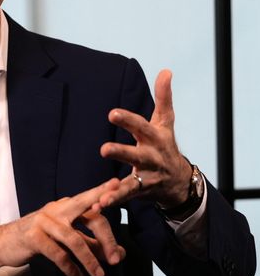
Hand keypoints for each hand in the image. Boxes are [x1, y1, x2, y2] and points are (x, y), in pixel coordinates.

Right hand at [0, 178, 125, 275]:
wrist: (3, 244)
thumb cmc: (38, 240)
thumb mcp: (66, 240)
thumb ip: (91, 244)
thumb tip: (119, 254)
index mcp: (66, 206)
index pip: (91, 200)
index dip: (104, 193)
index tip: (119, 183)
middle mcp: (56, 209)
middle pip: (89, 217)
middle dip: (106, 239)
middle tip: (116, 260)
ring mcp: (43, 221)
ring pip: (74, 240)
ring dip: (89, 261)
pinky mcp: (33, 237)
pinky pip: (59, 254)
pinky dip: (71, 268)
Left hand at [98, 69, 192, 208]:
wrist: (179, 181)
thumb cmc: (165, 144)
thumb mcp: (165, 121)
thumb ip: (163, 97)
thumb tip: (166, 70)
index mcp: (155, 138)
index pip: (141, 126)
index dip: (127, 120)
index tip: (112, 113)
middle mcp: (151, 158)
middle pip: (136, 154)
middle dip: (122, 152)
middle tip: (103, 149)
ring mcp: (145, 176)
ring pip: (130, 182)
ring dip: (116, 188)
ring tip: (102, 194)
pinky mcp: (138, 192)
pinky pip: (123, 197)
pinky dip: (111, 201)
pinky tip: (96, 206)